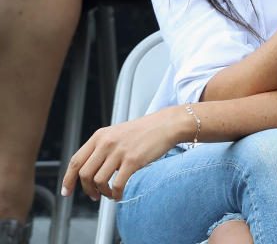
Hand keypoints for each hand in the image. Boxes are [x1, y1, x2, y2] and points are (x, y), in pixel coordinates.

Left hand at [62, 105, 189, 200]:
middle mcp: (106, 143)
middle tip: (94, 195)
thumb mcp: (117, 133)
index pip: (76, 161)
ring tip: (109, 194)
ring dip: (102, 193)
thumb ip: (102, 148)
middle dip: (87, 190)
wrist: (166, 125)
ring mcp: (119, 152)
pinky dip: (115, 194)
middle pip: (84, 174)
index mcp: (100, 136)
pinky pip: (117, 184)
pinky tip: (119, 195)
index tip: (66, 191)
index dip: (68, 179)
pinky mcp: (132, 160)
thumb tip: (90, 171)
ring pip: (99, 181)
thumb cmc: (144, 131)